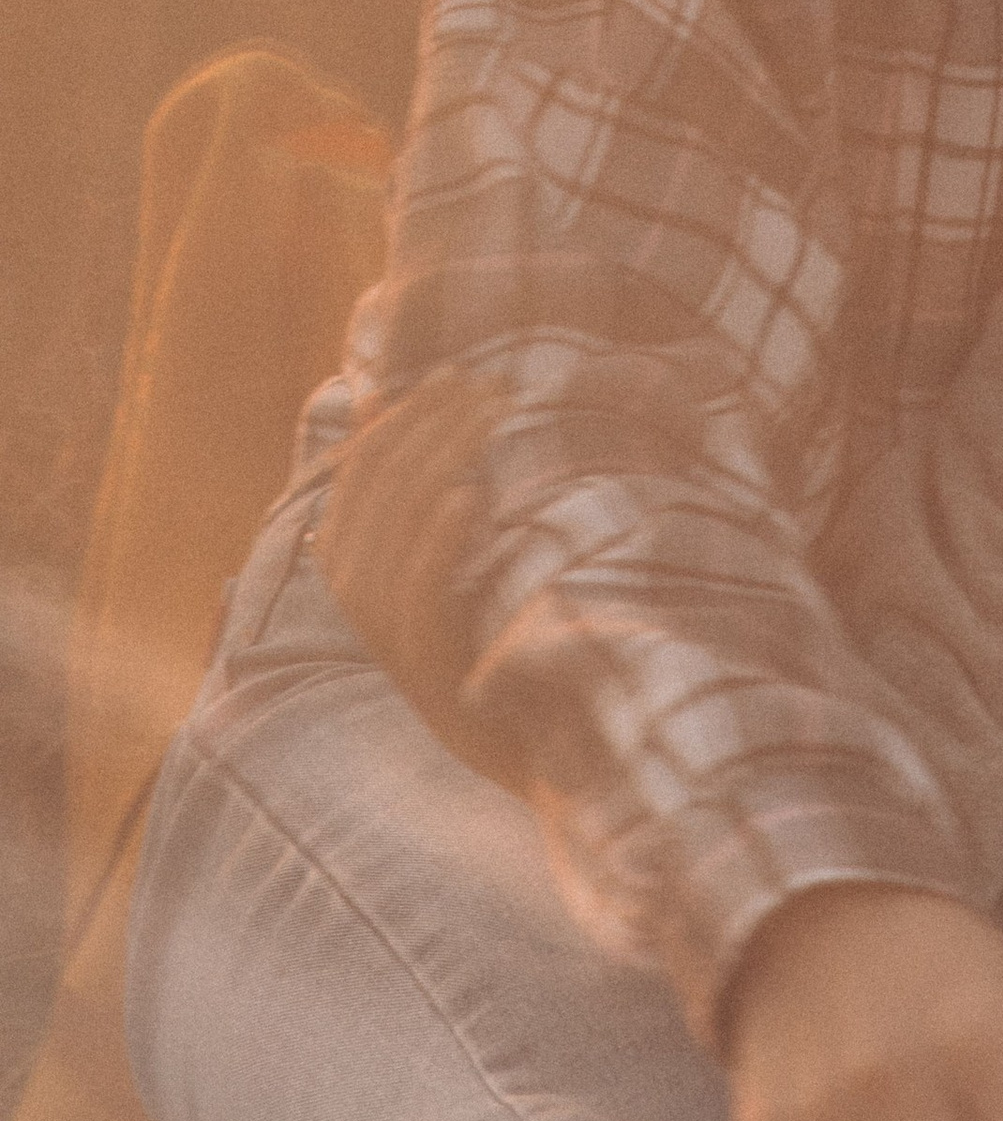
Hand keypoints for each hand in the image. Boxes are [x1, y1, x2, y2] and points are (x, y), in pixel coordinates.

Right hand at [315, 372, 517, 782]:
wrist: (532, 748)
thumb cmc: (498, 640)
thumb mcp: (459, 562)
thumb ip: (429, 500)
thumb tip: (408, 417)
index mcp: (353, 567)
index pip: (361, 473)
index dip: (404, 417)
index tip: (456, 372)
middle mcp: (355, 599)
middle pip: (378, 491)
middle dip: (431, 426)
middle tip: (489, 384)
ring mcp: (384, 637)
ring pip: (395, 529)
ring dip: (443, 462)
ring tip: (491, 416)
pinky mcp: (422, 669)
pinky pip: (418, 593)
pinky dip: (439, 540)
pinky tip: (472, 495)